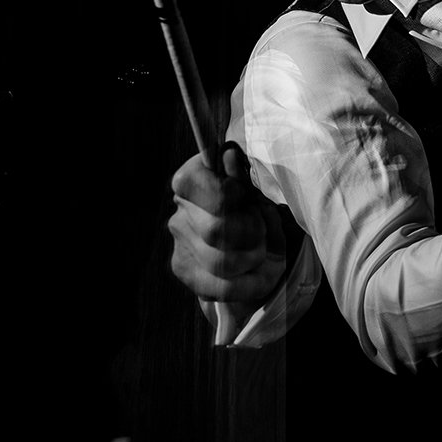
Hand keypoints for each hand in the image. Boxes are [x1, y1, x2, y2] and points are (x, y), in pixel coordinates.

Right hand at [167, 143, 287, 303]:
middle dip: (253, 233)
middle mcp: (179, 212)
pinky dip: (252, 282)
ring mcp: (180, 245)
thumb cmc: (256, 208)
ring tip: (262, 250)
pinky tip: (257, 271)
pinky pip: (223, 287)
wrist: (255, 243)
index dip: (226, 193)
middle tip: (263, 230)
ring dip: (256, 258)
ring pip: (223, 262)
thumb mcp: (258, 189)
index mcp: (191, 180)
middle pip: (216, 230)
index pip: (193, 183)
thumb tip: (229, 154)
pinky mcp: (186, 272)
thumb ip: (245, 173)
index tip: (244, 197)